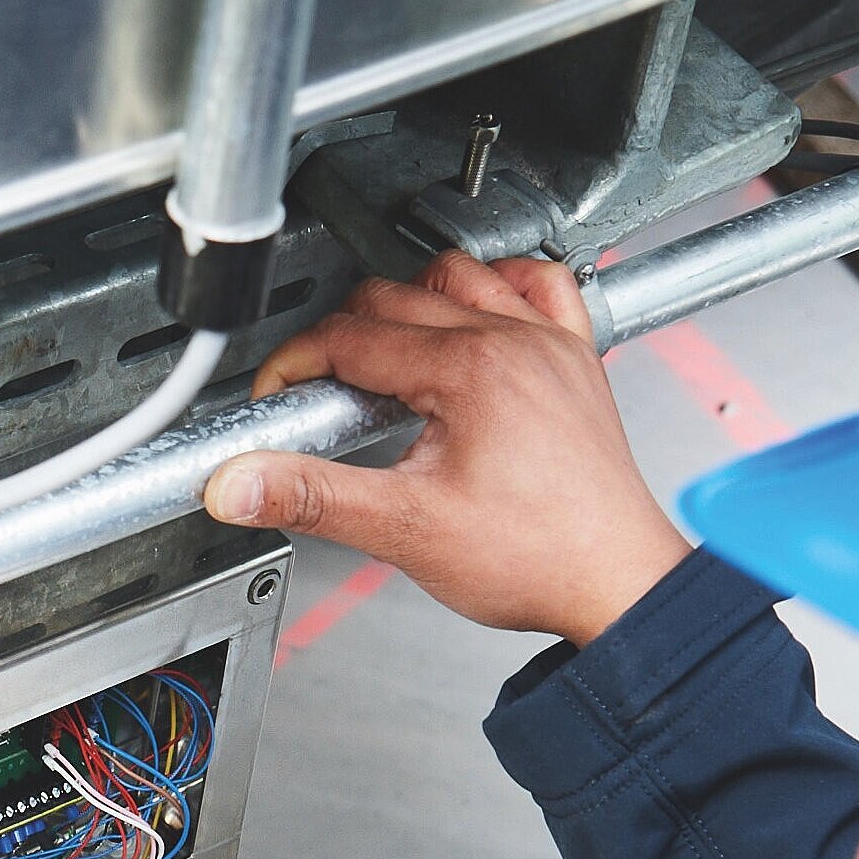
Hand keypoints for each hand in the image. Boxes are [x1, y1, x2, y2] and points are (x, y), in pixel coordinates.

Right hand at [201, 252, 691, 647]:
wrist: (618, 584)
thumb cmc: (540, 559)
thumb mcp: (406, 531)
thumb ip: (314, 496)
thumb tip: (239, 482)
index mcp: (470, 368)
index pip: (350, 337)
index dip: (296, 364)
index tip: (277, 396)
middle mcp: (516, 339)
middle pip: (395, 298)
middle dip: (340, 337)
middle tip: (318, 391)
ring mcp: (551, 344)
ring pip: (462, 275)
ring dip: (411, 299)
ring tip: (382, 353)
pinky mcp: (577, 362)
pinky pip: (540, 286)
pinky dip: (501, 286)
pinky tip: (479, 313)